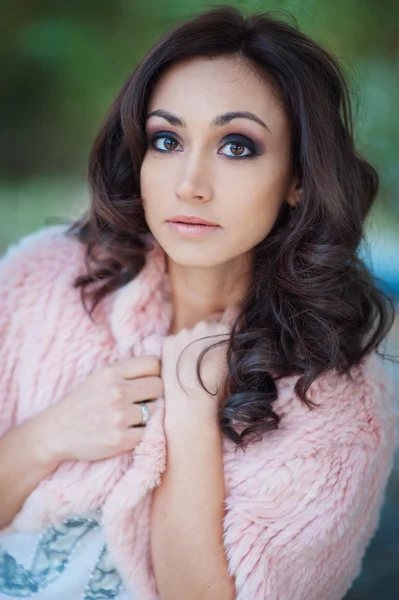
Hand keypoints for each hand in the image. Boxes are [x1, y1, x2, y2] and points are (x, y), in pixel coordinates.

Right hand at [41, 356, 162, 462]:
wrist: (57, 432)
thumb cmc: (83, 402)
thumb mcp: (99, 378)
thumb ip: (126, 371)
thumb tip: (162, 368)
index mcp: (111, 373)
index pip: (153, 364)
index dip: (154, 372)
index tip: (147, 380)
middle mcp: (117, 392)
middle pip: (159, 386)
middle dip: (154, 393)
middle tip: (141, 400)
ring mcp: (120, 416)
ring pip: (155, 410)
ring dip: (148, 414)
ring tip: (130, 416)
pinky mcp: (121, 439)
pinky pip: (148, 431)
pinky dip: (141, 432)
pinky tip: (126, 430)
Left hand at [161, 306, 238, 428]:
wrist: (192, 408)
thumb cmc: (219, 391)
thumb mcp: (236, 364)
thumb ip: (236, 343)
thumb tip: (236, 332)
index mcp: (225, 330)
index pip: (234, 311)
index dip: (234, 320)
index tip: (231, 329)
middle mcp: (204, 326)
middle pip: (211, 323)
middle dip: (211, 335)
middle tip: (209, 357)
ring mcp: (184, 333)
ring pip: (192, 333)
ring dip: (194, 343)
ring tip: (195, 366)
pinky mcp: (168, 341)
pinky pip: (177, 341)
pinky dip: (179, 350)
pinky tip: (182, 367)